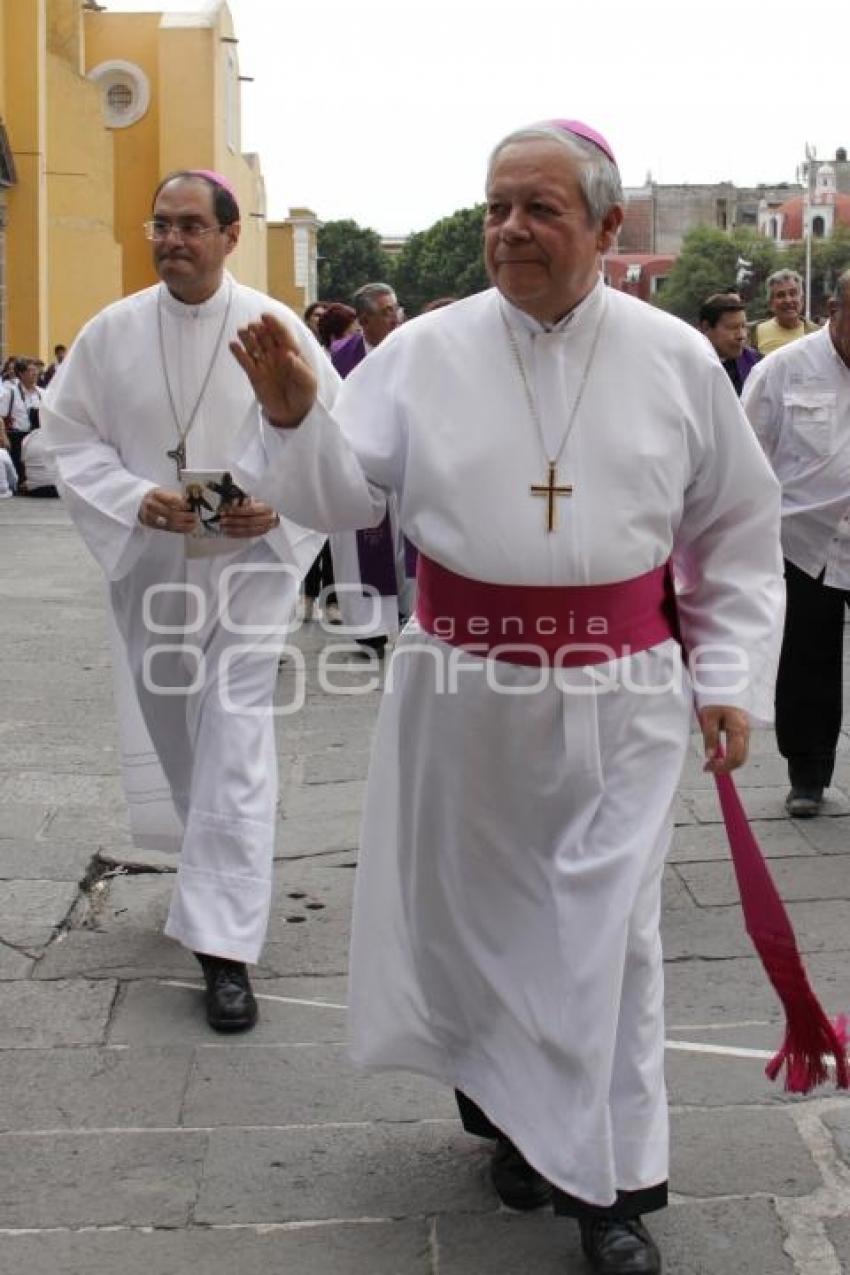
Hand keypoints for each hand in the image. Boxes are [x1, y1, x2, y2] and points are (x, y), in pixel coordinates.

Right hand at [138, 488, 197, 532]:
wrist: (141, 502)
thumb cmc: (158, 497)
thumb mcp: (166, 492)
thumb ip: (178, 497)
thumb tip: (193, 503)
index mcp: (156, 494)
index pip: (171, 500)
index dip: (183, 504)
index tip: (191, 507)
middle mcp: (151, 505)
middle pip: (170, 513)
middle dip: (185, 517)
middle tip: (195, 517)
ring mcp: (150, 516)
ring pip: (169, 523)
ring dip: (184, 525)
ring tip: (194, 525)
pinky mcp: (152, 525)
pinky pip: (168, 529)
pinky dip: (179, 530)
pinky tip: (188, 529)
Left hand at [217, 497, 280, 538]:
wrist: (272, 516)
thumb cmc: (260, 507)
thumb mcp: (254, 500)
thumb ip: (244, 501)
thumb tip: (235, 503)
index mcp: (266, 508)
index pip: (251, 510)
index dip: (238, 511)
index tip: (227, 511)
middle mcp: (267, 519)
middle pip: (248, 521)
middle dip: (233, 521)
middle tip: (222, 520)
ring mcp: (265, 528)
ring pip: (248, 530)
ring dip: (233, 529)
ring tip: (223, 527)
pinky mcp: (260, 535)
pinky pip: (247, 536)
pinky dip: (236, 535)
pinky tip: (228, 533)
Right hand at [230, 313, 317, 428]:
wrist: (293, 412)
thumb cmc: (304, 393)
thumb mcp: (308, 382)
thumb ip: (299, 368)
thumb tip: (288, 355)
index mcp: (291, 351)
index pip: (281, 333)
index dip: (274, 324)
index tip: (265, 317)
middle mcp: (275, 354)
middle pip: (265, 336)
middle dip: (259, 329)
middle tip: (252, 326)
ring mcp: (264, 363)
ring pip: (253, 346)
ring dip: (247, 338)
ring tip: (242, 332)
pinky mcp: (254, 374)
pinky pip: (245, 361)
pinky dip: (239, 353)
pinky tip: (233, 345)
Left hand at [699, 705, 749, 773]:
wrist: (724, 685)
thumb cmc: (715, 699)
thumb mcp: (708, 718)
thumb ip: (710, 737)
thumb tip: (710, 756)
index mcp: (738, 730)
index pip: (735, 757)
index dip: (722, 767)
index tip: (707, 768)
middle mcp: (745, 733)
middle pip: (741, 759)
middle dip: (725, 767)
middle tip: (708, 767)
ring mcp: (745, 732)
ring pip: (741, 754)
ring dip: (727, 762)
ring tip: (710, 761)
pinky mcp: (742, 730)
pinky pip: (739, 748)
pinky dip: (729, 755)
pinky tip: (717, 753)